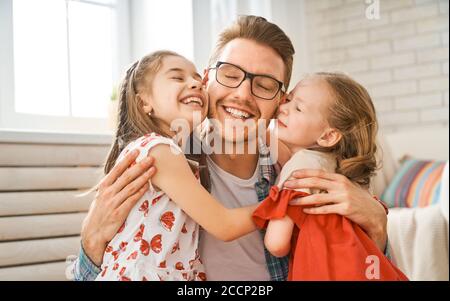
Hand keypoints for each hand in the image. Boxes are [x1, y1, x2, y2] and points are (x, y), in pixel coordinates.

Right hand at [81, 150, 155, 265]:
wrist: (93, 232)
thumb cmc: (99, 212)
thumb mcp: (101, 196)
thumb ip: (111, 185)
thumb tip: (123, 172)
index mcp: (103, 186)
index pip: (117, 169)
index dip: (127, 159)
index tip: (136, 151)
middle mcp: (108, 193)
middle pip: (127, 176)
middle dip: (140, 166)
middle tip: (150, 158)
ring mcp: (113, 202)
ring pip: (131, 186)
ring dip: (144, 177)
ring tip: (153, 169)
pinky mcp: (119, 213)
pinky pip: (132, 200)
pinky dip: (140, 192)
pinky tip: (147, 186)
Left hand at [283, 169, 386, 251]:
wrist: (374, 213)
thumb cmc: (358, 200)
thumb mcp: (347, 187)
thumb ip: (332, 183)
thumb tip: (314, 180)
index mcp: (340, 178)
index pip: (318, 173)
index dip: (304, 173)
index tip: (291, 174)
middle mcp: (341, 186)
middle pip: (315, 182)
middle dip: (298, 184)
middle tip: (286, 185)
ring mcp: (343, 197)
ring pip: (317, 197)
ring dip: (301, 199)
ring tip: (290, 201)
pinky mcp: (345, 209)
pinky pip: (325, 210)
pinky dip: (313, 210)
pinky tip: (305, 211)